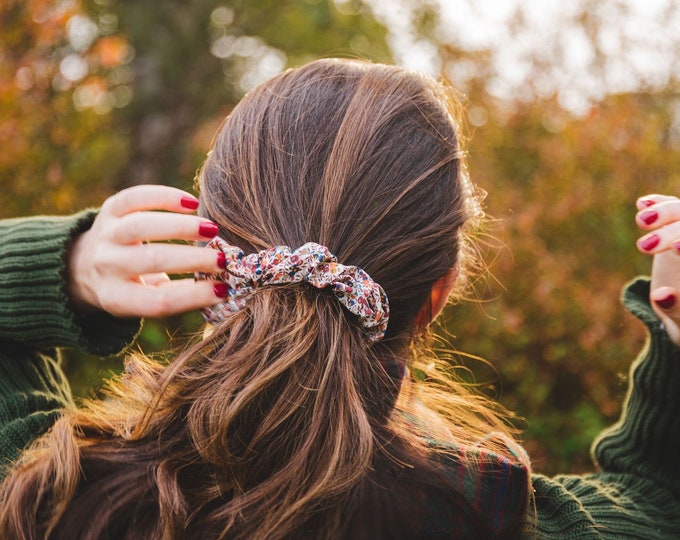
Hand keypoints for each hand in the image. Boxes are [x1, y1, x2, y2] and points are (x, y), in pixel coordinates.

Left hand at [68, 185, 226, 317]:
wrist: (84, 265)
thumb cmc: (133, 286)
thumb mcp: (148, 300)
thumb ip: (181, 295)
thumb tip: (223, 286)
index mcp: (117, 297)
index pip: (158, 301)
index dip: (193, 296)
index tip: (223, 289)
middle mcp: (106, 265)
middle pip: (152, 261)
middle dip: (193, 259)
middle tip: (223, 259)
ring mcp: (105, 234)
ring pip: (142, 226)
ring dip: (181, 226)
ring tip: (212, 229)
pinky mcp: (109, 209)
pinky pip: (135, 198)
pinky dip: (164, 197)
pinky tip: (192, 203)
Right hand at [635, 194, 679, 344]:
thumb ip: (677, 308)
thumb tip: (661, 295)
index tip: (676, 249)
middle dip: (672, 233)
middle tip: (643, 247)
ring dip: (665, 212)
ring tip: (640, 221)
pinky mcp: (678, 228)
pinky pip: (675, 208)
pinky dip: (660, 204)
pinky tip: (642, 204)